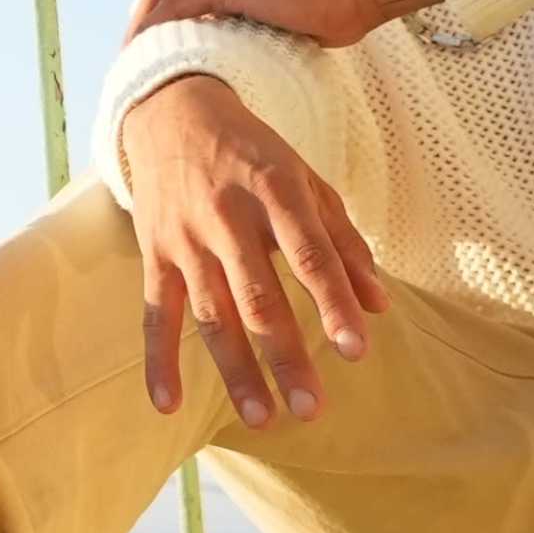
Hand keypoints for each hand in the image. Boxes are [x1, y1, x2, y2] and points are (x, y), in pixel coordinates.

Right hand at [119, 76, 389, 427]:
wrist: (172, 114)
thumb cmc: (253, 155)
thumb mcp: (306, 181)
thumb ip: (344, 242)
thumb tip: (380, 306)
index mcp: (274, 191)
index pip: (308, 255)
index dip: (333, 303)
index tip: (356, 350)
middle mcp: (226, 216)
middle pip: (258, 297)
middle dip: (284, 356)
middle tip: (311, 409)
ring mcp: (184, 239)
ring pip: (210, 314)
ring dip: (234, 370)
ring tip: (262, 418)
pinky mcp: (153, 255)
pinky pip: (154, 315)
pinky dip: (158, 361)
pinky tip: (168, 406)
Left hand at [126, 0, 432, 50]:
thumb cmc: (326, 13)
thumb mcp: (275, 25)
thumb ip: (247, 33)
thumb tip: (230, 60)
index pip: (173, 0)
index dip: (152, 28)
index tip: (142, 59)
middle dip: (136, 32)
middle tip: (125, 68)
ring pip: (161, 1)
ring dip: (140, 34)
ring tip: (129, 67)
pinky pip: (181, 7)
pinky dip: (160, 30)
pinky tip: (150, 54)